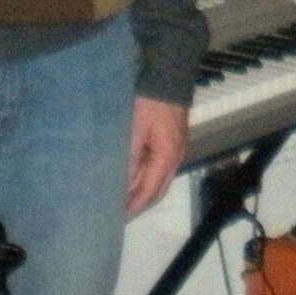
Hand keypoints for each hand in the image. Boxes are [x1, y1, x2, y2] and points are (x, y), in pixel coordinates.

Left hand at [125, 96, 187, 214]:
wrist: (170, 76)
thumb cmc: (150, 102)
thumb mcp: (135, 129)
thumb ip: (130, 158)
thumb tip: (124, 185)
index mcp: (167, 157)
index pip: (150, 191)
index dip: (134, 206)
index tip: (118, 218)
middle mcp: (175, 157)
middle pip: (157, 189)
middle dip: (139, 202)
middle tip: (118, 212)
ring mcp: (176, 149)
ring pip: (159, 178)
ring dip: (142, 189)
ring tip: (122, 197)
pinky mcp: (172, 141)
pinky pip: (158, 167)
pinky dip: (146, 176)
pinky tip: (132, 175)